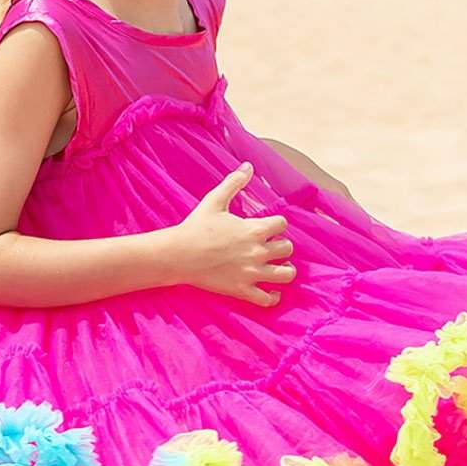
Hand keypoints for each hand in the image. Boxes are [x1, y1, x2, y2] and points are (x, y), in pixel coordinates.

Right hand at [170, 162, 294, 306]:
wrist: (179, 255)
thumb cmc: (196, 227)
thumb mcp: (214, 200)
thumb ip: (234, 182)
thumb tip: (248, 165)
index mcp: (253, 230)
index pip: (282, 225)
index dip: (277, 225)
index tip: (267, 228)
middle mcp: (257, 252)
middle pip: (287, 249)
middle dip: (282, 247)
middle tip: (271, 248)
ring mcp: (251, 273)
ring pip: (286, 275)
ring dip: (284, 271)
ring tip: (276, 268)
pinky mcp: (242, 290)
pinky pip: (268, 299)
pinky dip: (273, 296)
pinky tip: (271, 291)